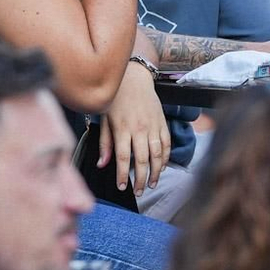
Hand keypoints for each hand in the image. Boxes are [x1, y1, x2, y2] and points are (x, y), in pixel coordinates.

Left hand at [97, 62, 168, 192]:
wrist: (134, 78)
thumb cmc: (116, 99)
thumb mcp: (104, 118)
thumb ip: (104, 143)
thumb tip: (101, 165)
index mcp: (122, 128)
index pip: (122, 157)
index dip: (122, 175)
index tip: (122, 188)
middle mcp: (139, 128)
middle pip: (141, 160)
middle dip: (140, 179)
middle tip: (138, 192)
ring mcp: (153, 126)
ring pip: (157, 154)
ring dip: (155, 172)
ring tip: (151, 184)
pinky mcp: (162, 122)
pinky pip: (167, 144)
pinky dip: (166, 157)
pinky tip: (161, 167)